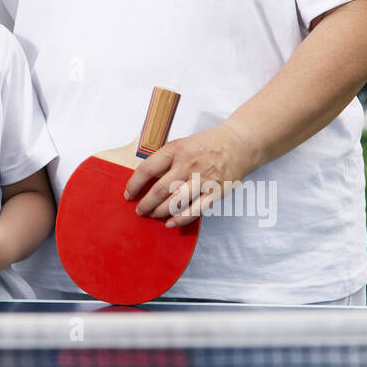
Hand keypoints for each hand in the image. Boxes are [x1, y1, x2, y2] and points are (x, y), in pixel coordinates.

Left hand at [123, 123, 256, 226]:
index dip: (134, 184)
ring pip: (175, 202)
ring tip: (152, 215)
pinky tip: (170, 223)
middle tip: (139, 210)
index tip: (128, 194)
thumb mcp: (182, 143)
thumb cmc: (207, 144)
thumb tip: (144, 178)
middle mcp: (188, 165)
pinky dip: (180, 219)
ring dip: (160, 212)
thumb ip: (165, 158)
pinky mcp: (215, 192)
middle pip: (159, 190)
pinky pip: (195, 210)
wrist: (239, 144)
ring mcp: (202, 179)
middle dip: (145, 203)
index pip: (147, 169)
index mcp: (176, 150)